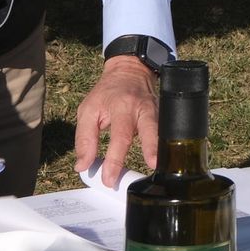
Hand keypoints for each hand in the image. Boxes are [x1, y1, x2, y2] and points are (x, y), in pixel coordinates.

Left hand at [74, 56, 160, 187]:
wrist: (129, 70)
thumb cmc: (106, 94)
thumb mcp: (88, 110)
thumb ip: (85, 139)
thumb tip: (83, 166)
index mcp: (121, 106)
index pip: (119, 136)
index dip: (114, 159)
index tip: (109, 179)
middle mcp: (142, 108)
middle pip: (149, 128)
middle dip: (152, 147)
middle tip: (152, 165)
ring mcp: (156, 110)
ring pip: (162, 129)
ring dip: (162, 148)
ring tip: (162, 167)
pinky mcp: (164, 115)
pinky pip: (165, 131)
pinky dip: (165, 146)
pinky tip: (166, 161)